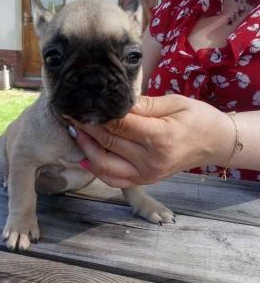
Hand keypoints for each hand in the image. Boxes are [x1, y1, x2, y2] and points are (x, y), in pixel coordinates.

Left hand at [69, 95, 233, 187]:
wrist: (214, 143)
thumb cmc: (197, 118)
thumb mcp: (174, 102)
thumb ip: (143, 104)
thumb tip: (113, 101)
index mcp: (160, 137)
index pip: (118, 124)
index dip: (95, 114)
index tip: (78, 103)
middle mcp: (151, 160)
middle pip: (107, 142)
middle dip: (85, 127)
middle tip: (70, 113)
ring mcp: (146, 175)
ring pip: (104, 165)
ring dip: (85, 147)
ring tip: (75, 130)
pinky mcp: (144, 181)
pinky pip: (113, 179)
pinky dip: (97, 169)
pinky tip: (85, 155)